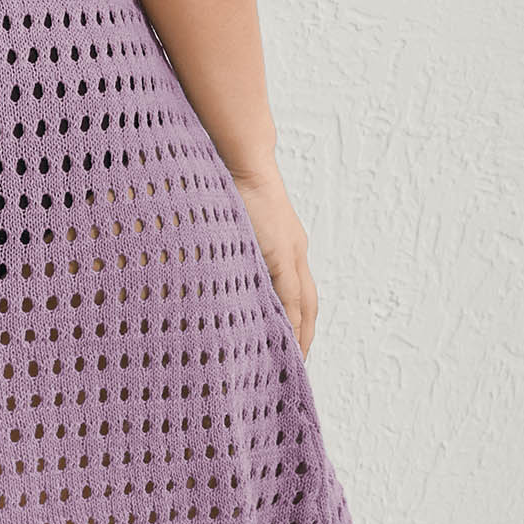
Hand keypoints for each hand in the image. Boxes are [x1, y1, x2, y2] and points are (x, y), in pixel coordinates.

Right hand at [227, 166, 317, 358]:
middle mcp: (294, 251)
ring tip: (291, 362)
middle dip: (303, 335)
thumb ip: (232, 249)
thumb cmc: (227, 184)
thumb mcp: (232, 226)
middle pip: (308, 305)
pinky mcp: (282, 253)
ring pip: (304, 305)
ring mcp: (291, 252)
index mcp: (284, 245)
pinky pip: (291, 297)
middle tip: (294, 366)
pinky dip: (291, 321)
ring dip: (299, 334)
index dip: (296, 320)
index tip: (288, 345)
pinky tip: (286, 341)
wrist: (239, 157)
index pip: (297, 293)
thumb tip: (215, 268)